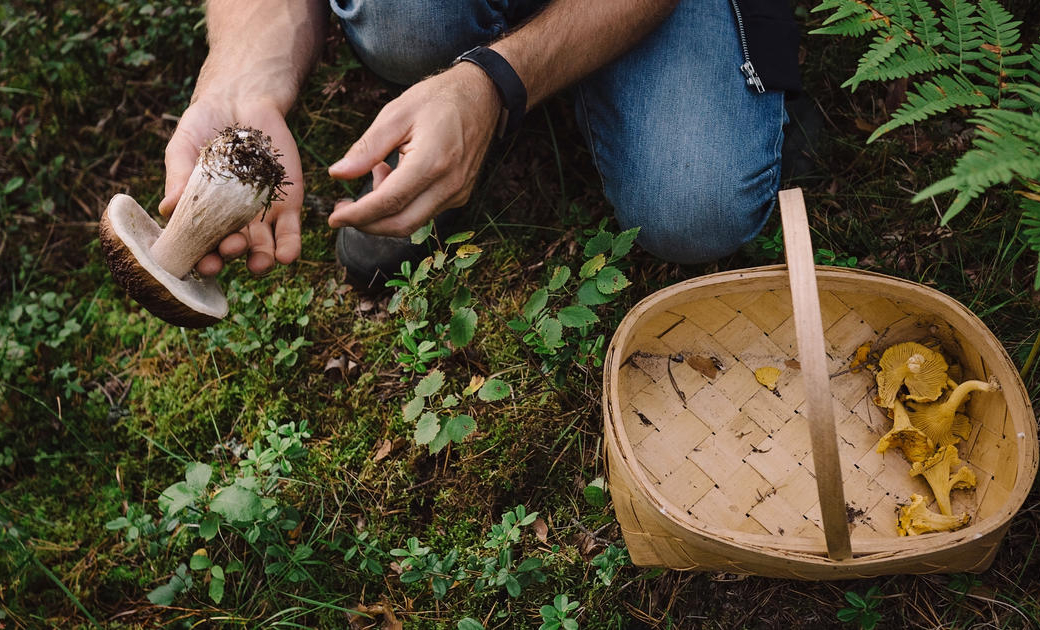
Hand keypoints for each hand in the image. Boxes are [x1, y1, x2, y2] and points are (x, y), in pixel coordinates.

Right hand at [159, 98, 302, 275]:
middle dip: (231, 254)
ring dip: (260, 260)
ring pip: (262, 248)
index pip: (200, 245)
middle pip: (232, 249)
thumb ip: (178, 177)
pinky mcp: (288, 204)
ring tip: (258, 263)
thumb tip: (167, 208)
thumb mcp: (183, 149)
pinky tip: (285, 255)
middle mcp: (232, 222)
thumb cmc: (203, 127)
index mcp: (203, 214)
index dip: (201, 258)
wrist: (241, 100)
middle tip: (229, 247)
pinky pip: (290, 232)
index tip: (201, 264)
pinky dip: (289, 247)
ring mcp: (261, 215)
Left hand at [327, 63, 500, 236]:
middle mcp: (449, 185)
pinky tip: (395, 175)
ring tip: (377, 172)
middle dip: (367, 224)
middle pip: (401, 224)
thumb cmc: (437, 99)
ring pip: (412, 221)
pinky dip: (402, 204)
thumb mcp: (396, 114)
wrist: (482, 96)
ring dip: (385, 210)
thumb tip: (337, 174)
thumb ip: (367, 148)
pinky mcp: (460, 195)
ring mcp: (457, 193)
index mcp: (432, 162)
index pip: (389, 202)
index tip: (334, 218)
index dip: (358, 215)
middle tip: (343, 210)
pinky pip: (425, 211)